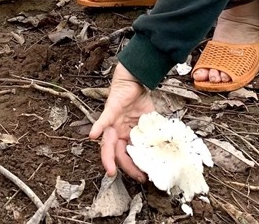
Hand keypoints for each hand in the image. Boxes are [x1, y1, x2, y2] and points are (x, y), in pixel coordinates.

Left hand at [89, 63, 156, 180]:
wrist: (135, 80)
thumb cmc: (139, 99)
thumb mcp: (149, 121)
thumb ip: (152, 133)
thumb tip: (166, 149)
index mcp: (126, 135)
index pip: (128, 155)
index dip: (135, 166)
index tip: (144, 176)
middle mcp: (117, 131)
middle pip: (117, 152)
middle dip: (125, 167)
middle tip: (136, 178)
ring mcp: (113, 122)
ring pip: (108, 142)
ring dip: (108, 157)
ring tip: (110, 170)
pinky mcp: (110, 110)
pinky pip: (103, 120)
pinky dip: (98, 127)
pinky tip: (92, 136)